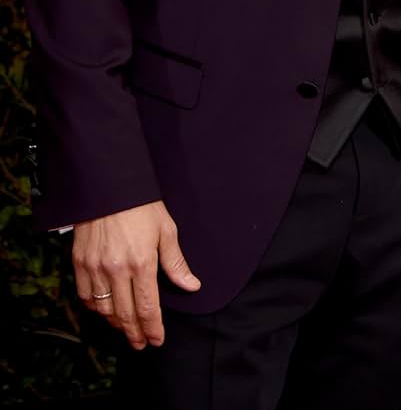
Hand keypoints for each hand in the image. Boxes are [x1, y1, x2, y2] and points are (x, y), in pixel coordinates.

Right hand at [73, 200, 199, 348]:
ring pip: (104, 309)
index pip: (148, 308)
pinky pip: (86, 296)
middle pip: (125, 315)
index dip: (153, 328)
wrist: (109, 185)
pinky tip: (105, 310)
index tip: (157, 340)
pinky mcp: (80, 262)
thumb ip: (176, 263)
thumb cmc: (141, 205)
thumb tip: (191, 286)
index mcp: (141, 262)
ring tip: (127, 328)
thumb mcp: (166, 230)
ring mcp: (96, 267)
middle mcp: (116, 269)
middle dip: (135, 333)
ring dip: (116, 324)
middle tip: (142, 343)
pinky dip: (95, 308)